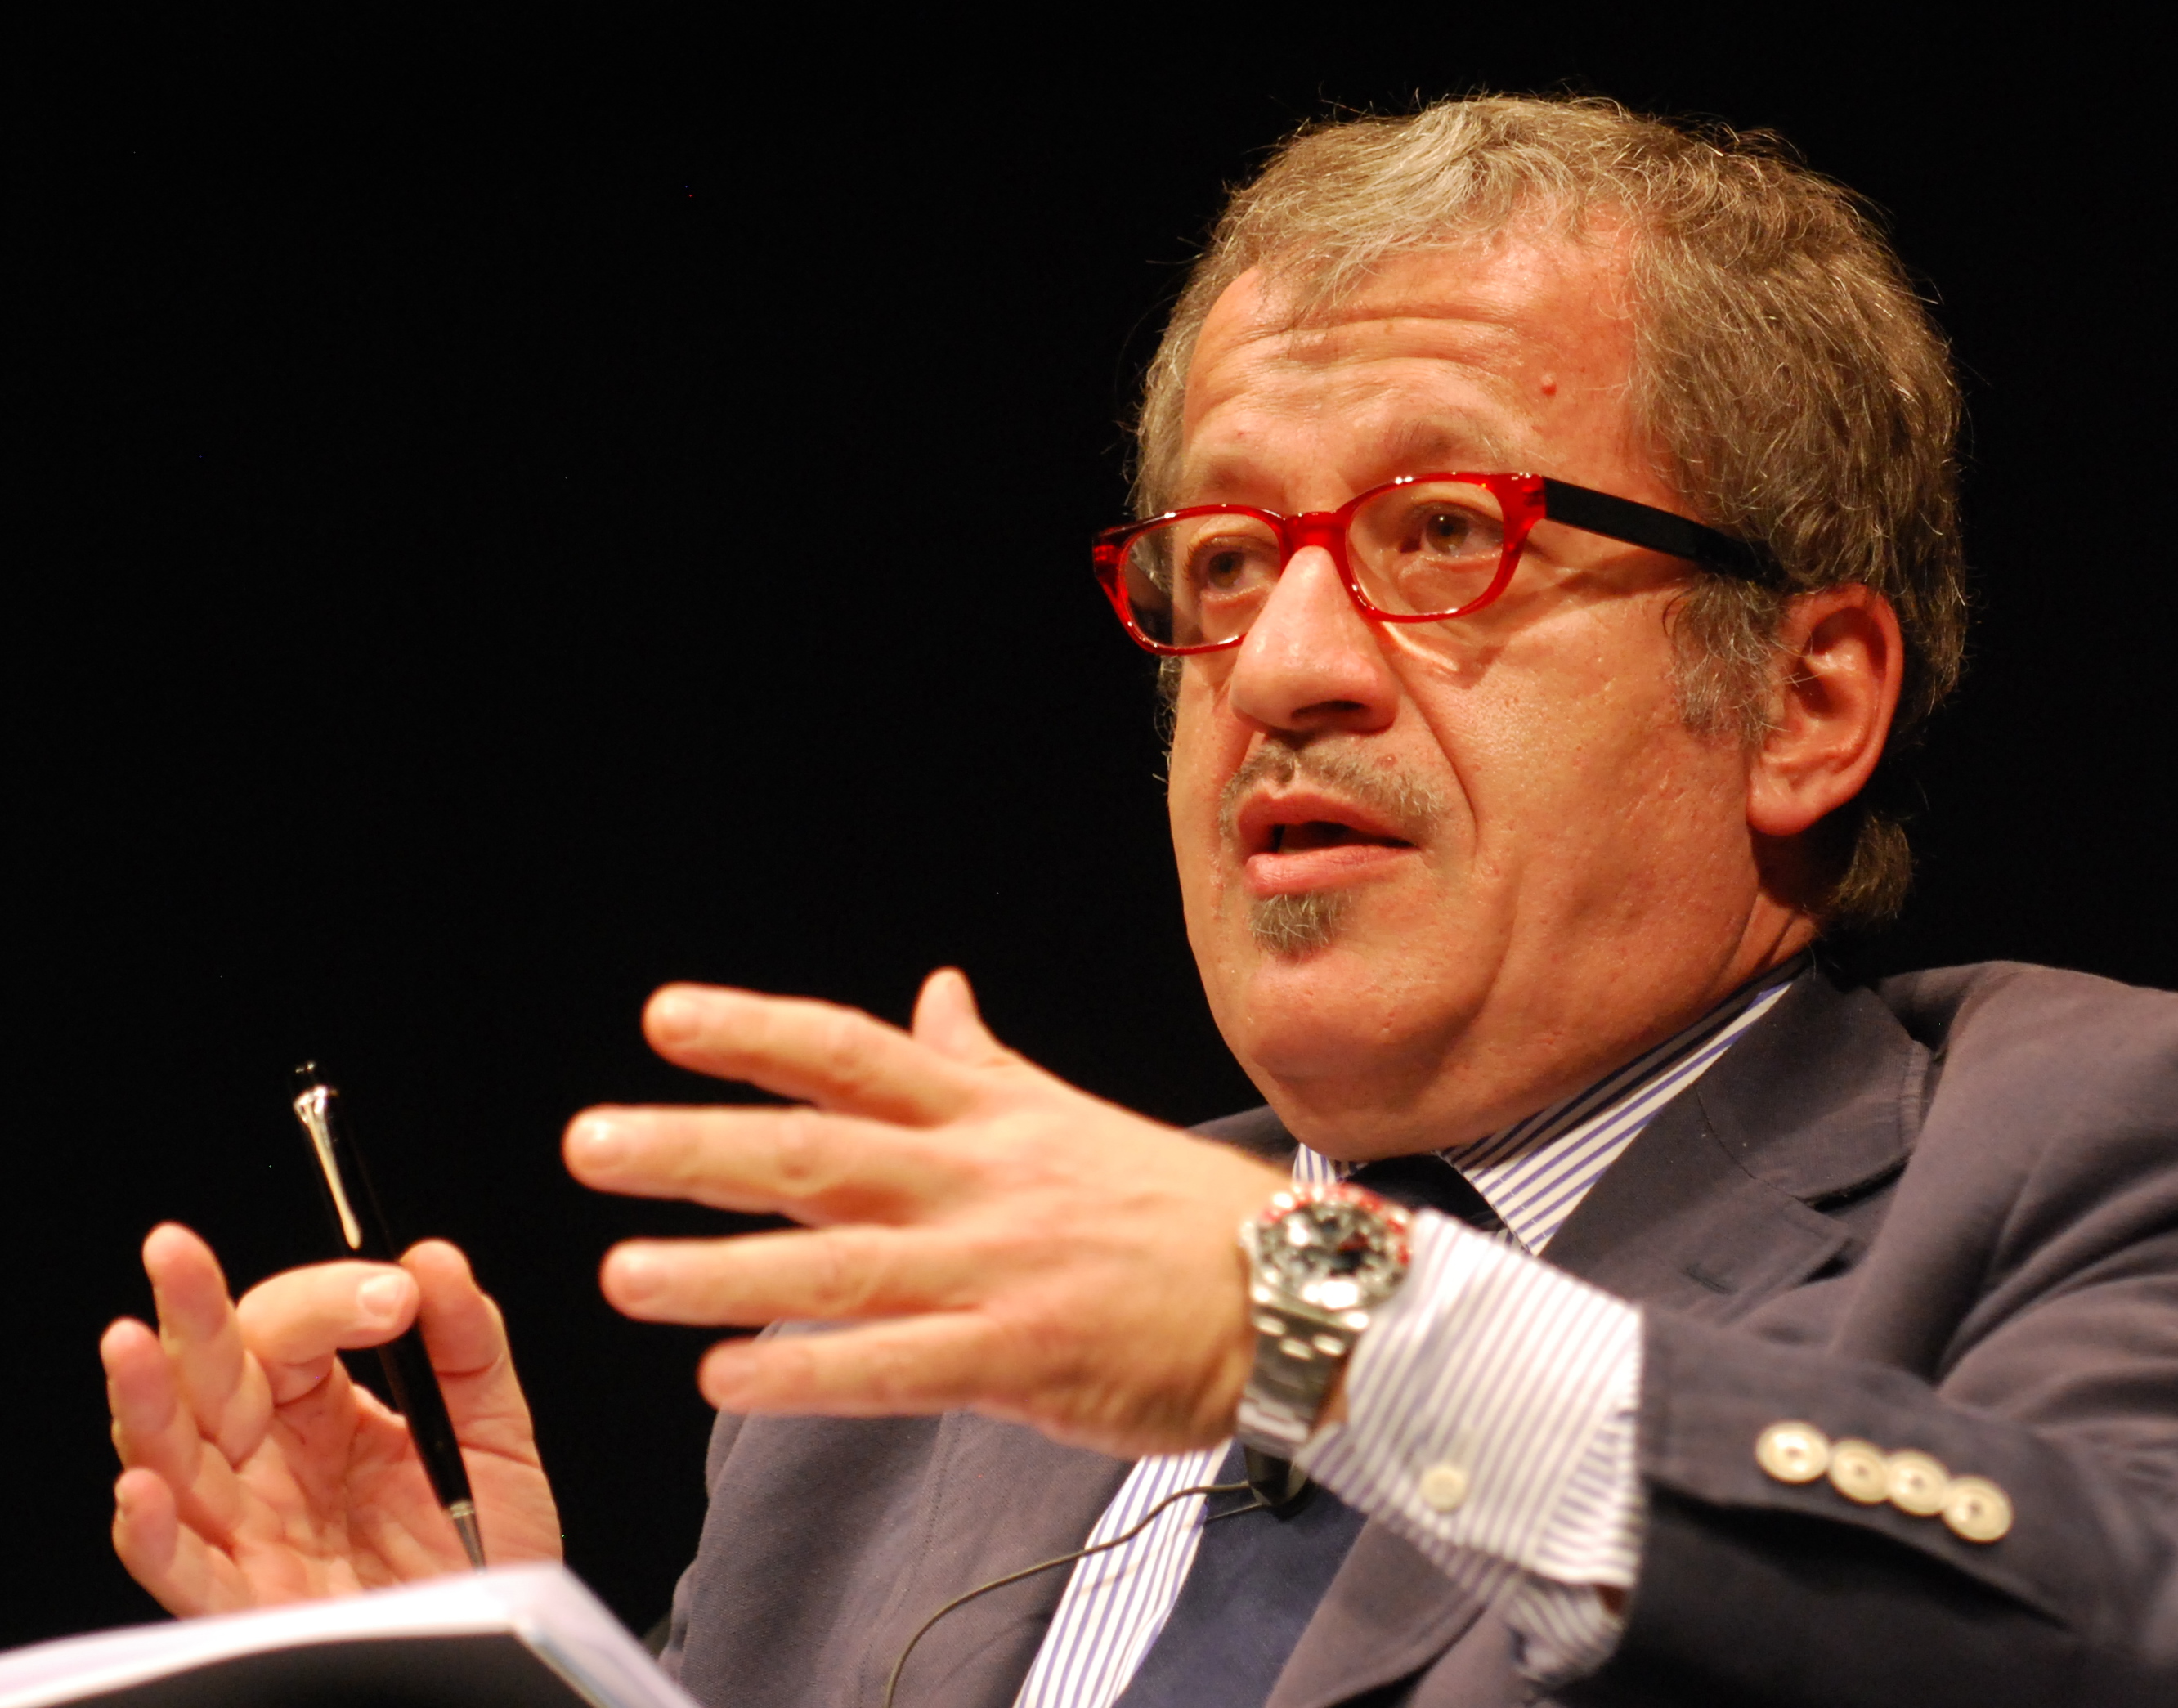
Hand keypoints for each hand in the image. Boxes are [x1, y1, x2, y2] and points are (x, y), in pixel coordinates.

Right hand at [102, 1226, 561, 1614]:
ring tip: (131, 1344)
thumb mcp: (492, 1431)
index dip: (326, 1299)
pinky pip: (186, 1570)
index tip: (390, 1293)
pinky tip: (143, 1488)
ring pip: (173, 1460)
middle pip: (207, 1379)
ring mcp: (252, 1529)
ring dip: (147, 1404)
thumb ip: (468, 1346)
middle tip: (175, 1250)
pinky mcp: (251, 1602)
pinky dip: (155, 1534)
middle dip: (188, 1313)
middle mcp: (270, 1463)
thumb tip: (434, 1259)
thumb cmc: (486, 1540)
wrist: (502, 1628)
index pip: (287, 1331)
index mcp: (320, 1412)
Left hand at [567, 969, 1287, 1458]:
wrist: (1286, 1292)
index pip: (854, 1056)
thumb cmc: (1171, 1209)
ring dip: (724, 1270)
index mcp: (990, 1117)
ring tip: (623, 1274)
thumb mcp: (1072, 1115)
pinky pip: (896, 1368)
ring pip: (842, 1265)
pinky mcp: (1023, 1358)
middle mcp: (982, 1181)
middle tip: (592, 1141)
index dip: (756, 1034)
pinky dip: (809, 1375)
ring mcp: (1000, 1268)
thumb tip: (933, 993)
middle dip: (699, 1146)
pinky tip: (726, 1378)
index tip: (663, 1017)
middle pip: (821, 1152)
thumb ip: (984, 1065)